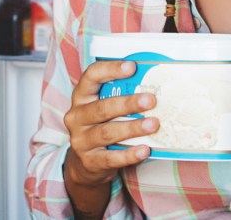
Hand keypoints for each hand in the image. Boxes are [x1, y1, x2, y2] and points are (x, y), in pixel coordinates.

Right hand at [63, 60, 158, 187]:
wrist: (84, 164)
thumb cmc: (100, 126)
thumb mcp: (104, 108)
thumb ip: (120, 95)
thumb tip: (153, 83)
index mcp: (81, 97)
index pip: (91, 77)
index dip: (110, 70)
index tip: (132, 67)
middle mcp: (77, 117)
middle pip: (102, 108)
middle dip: (128, 103)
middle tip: (151, 100)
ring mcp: (81, 140)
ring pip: (107, 132)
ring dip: (132, 128)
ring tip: (153, 124)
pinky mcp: (89, 161)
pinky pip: (111, 158)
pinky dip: (129, 154)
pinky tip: (145, 150)